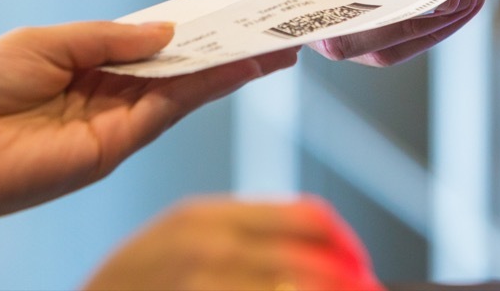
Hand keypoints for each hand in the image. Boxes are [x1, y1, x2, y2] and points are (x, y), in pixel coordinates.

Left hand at [0, 21, 296, 259]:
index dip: (189, 26)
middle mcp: (107, 94)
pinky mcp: (117, 145)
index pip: (150, 44)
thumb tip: (167, 30)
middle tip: (268, 24)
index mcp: (85, 65)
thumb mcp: (45, 42)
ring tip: (272, 41)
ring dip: (228, 65)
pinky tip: (237, 65)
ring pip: (185, 88)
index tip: (227, 7)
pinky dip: (207, 87)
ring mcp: (116, 122)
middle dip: (222, 46)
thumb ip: (109, 37)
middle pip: (177, 66)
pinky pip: (170, 109)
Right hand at [82, 195, 383, 290]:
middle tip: (368, 289)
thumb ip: (242, 239)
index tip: (361, 263)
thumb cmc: (131, 287)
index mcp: (204, 216)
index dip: (343, 242)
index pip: (303, 217)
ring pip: (288, 287)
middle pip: (303, 262)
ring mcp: (197, 282)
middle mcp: (204, 247)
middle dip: (345, 282)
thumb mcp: (182, 244)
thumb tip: (315, 254)